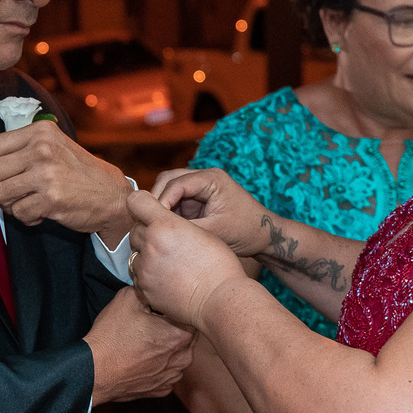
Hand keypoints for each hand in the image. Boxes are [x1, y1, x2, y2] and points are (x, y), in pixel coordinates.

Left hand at [0, 121, 132, 245]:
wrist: (112, 195)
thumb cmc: (77, 173)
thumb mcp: (46, 152)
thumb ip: (8, 153)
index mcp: (40, 132)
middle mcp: (43, 149)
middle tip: (3, 197)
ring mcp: (47, 173)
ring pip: (0, 193)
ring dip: (8, 205)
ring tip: (25, 203)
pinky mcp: (52, 199)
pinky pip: (18, 212)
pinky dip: (25, 218)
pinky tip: (39, 213)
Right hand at [84, 286, 193, 405]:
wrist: (94, 371)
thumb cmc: (111, 336)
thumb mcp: (128, 298)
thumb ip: (148, 290)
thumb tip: (154, 289)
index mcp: (180, 335)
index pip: (189, 314)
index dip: (174, 308)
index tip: (161, 308)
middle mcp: (183, 358)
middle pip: (186, 335)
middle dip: (173, 327)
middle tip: (152, 323)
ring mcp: (173, 376)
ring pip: (178, 354)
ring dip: (167, 347)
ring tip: (146, 341)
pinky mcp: (162, 389)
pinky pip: (168, 371)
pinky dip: (159, 364)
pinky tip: (143, 358)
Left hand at [126, 190, 246, 327]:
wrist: (220, 300)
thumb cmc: (219, 265)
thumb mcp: (203, 232)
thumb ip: (176, 223)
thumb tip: (163, 222)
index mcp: (165, 226)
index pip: (136, 201)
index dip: (143, 204)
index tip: (153, 211)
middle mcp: (150, 245)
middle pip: (135, 229)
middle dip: (147, 232)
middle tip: (167, 241)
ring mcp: (145, 269)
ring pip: (134, 254)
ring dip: (146, 254)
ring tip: (169, 262)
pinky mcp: (144, 289)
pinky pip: (138, 276)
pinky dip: (148, 275)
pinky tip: (167, 278)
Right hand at [150, 168, 272, 257]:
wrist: (265, 236)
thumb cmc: (247, 231)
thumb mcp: (216, 232)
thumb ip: (188, 228)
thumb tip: (159, 230)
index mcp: (212, 178)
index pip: (176, 183)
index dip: (161, 201)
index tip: (152, 221)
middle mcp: (204, 177)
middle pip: (168, 180)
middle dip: (156, 200)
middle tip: (147, 222)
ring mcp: (200, 187)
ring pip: (169, 189)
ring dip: (161, 206)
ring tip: (154, 226)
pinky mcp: (198, 199)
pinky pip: (175, 201)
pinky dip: (168, 213)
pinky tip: (164, 228)